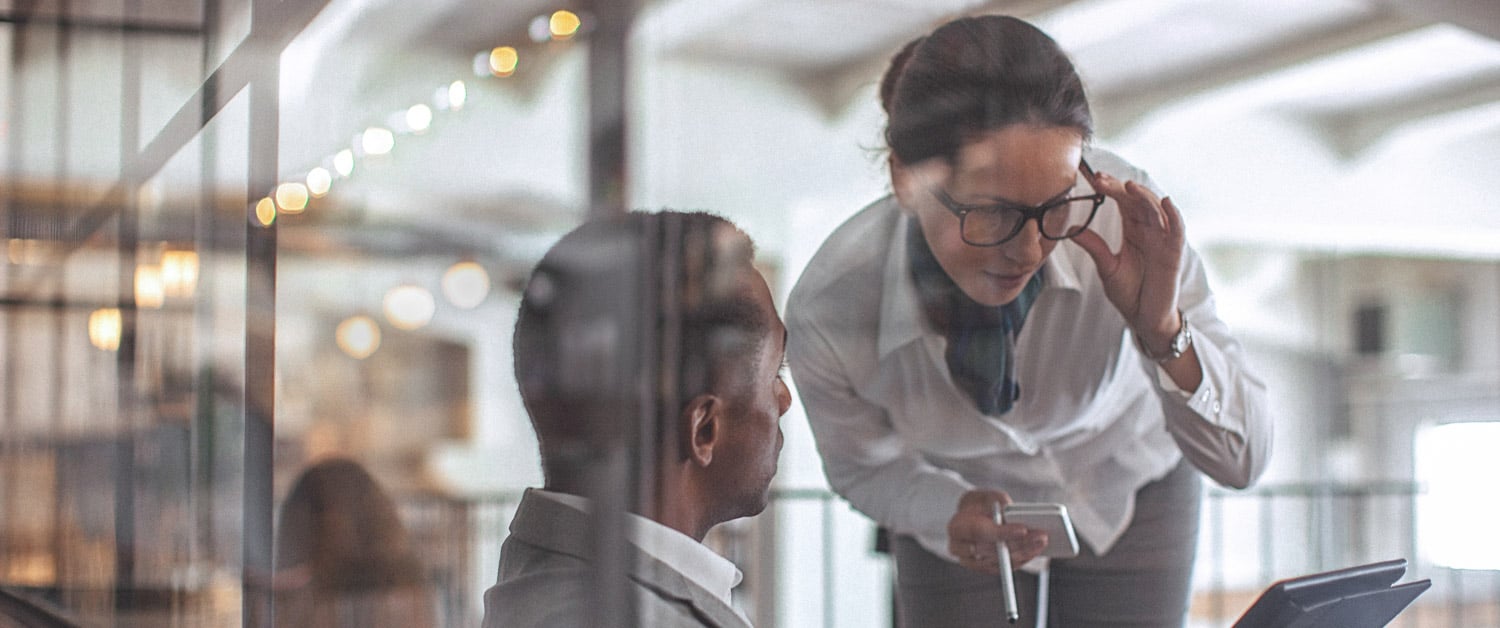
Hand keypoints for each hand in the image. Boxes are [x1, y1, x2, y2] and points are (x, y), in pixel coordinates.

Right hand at [947, 490, 1048, 573]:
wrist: (968, 517)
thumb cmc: (979, 505)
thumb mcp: (986, 496)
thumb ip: (997, 501)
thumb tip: (1012, 511)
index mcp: (957, 527)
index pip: (980, 531)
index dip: (1003, 532)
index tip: (1023, 530)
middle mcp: (959, 548)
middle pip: (992, 550)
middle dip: (1020, 544)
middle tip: (1041, 537)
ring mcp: (970, 561)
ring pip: (1000, 562)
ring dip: (1024, 553)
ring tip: (1041, 542)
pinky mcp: (982, 568)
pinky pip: (1003, 568)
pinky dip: (1020, 559)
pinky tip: (1034, 550)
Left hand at [1070, 168, 1184, 351]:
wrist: (1144, 317)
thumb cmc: (1129, 292)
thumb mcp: (1107, 266)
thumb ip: (1093, 246)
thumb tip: (1071, 227)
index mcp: (1132, 229)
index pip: (1122, 201)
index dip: (1109, 188)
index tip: (1091, 177)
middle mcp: (1149, 229)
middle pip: (1137, 200)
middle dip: (1120, 188)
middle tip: (1100, 179)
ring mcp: (1163, 239)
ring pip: (1156, 209)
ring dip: (1144, 196)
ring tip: (1128, 186)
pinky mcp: (1174, 252)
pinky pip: (1177, 229)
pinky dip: (1174, 215)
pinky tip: (1166, 202)